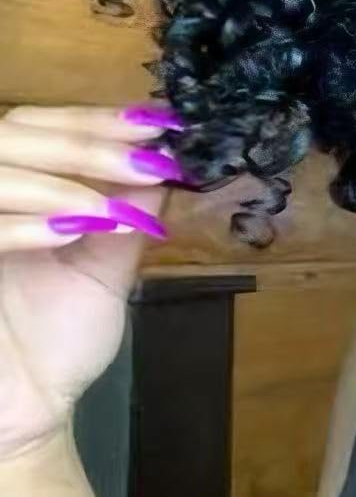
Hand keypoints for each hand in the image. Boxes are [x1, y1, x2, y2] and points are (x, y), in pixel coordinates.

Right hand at [0, 103, 185, 461]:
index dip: (95, 117)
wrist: (25, 417)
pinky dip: (26, 224)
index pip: (42, 124)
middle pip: (15, 132)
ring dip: (61, 184)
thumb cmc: (57, 343)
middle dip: (86, 142)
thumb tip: (161, 161)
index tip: (156, 123)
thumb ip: (127, 214)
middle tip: (146, 160)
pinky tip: (71, 232)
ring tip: (110, 213)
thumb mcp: (106, 267)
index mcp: (17, 189)